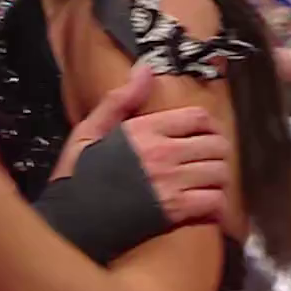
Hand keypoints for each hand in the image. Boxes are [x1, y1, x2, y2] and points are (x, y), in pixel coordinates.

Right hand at [54, 65, 230, 224]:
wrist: (70, 222)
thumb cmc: (76, 178)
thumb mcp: (88, 131)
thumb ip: (119, 100)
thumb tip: (145, 68)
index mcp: (145, 130)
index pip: (198, 118)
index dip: (207, 125)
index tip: (204, 135)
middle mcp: (163, 153)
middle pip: (216, 145)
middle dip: (217, 152)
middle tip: (209, 160)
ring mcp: (171, 182)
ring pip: (220, 172)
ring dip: (218, 178)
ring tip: (209, 182)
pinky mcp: (174, 211)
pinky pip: (215, 201)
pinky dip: (217, 205)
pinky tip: (208, 206)